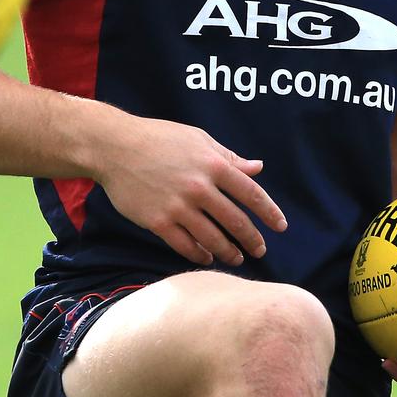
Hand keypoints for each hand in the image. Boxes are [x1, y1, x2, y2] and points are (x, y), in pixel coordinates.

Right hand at [97, 116, 287, 267]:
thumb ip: (229, 157)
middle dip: (252, 239)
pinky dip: (199, 255)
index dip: (269, 212)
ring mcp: (178, 206)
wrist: (116, 147)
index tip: (281, 227)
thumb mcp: (199, 139)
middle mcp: (199, 187)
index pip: (251, 193)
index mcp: (213, 164)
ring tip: (237, 258)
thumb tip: (258, 167)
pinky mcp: (157, 221)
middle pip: (235, 221)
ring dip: (228, 251)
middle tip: (261, 250)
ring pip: (212, 238)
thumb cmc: (160, 138)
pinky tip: (207, 258)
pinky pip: (184, 245)